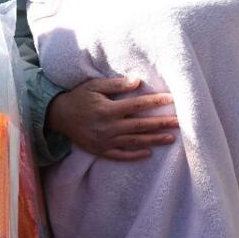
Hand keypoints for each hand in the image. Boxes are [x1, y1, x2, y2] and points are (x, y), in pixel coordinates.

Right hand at [45, 75, 178, 159]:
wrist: (58, 116)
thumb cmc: (78, 97)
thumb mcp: (94, 86)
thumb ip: (116, 85)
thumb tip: (138, 82)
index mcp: (108, 109)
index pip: (137, 105)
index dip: (155, 102)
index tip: (171, 100)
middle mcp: (109, 127)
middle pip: (141, 125)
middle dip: (162, 123)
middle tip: (180, 122)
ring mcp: (105, 141)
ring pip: (135, 141)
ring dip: (154, 140)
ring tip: (171, 138)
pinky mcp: (101, 150)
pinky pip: (121, 155)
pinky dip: (135, 155)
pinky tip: (148, 153)